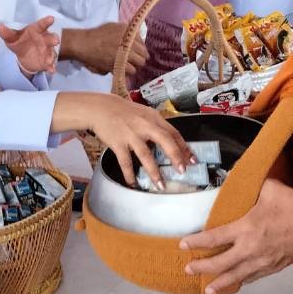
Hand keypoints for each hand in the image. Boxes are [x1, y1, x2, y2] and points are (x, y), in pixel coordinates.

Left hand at [0, 16, 59, 76]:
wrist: (23, 57)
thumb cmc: (20, 42)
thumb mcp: (12, 38)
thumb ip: (7, 33)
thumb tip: (0, 26)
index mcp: (36, 30)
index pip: (41, 25)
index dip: (46, 21)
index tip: (51, 19)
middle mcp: (44, 39)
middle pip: (51, 38)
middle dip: (54, 39)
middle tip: (55, 40)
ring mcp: (47, 51)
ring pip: (52, 52)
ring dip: (52, 56)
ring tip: (49, 60)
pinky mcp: (46, 61)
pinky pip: (51, 64)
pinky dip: (51, 67)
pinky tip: (51, 70)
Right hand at [51, 94, 193, 187]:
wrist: (100, 108)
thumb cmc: (124, 112)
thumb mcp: (144, 114)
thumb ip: (157, 126)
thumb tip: (172, 143)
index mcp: (153, 118)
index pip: (173, 133)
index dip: (184, 147)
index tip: (192, 159)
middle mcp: (144, 126)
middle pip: (165, 141)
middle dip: (175, 157)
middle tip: (182, 171)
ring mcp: (131, 135)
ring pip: (146, 155)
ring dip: (154, 172)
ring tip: (160, 185)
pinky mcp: (118, 143)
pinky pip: (126, 162)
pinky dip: (129, 174)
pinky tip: (133, 183)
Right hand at [60, 22, 147, 77]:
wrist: (84, 44)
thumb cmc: (97, 35)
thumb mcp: (113, 26)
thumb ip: (126, 31)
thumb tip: (137, 38)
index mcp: (127, 31)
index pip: (142, 42)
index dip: (140, 48)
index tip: (137, 51)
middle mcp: (128, 41)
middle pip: (143, 54)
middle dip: (140, 57)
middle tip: (135, 60)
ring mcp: (124, 53)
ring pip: (139, 63)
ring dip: (135, 65)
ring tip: (128, 66)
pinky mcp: (118, 64)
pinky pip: (130, 70)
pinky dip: (127, 71)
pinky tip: (122, 69)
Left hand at [180, 178, 292, 293]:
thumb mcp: (271, 188)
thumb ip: (252, 186)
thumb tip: (241, 180)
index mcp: (246, 228)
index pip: (213, 238)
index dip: (196, 243)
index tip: (183, 245)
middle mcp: (250, 249)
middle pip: (219, 264)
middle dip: (202, 268)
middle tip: (188, 269)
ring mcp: (262, 262)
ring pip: (235, 277)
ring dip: (219, 283)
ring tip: (206, 290)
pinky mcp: (273, 267)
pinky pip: (252, 278)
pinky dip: (240, 282)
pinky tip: (234, 284)